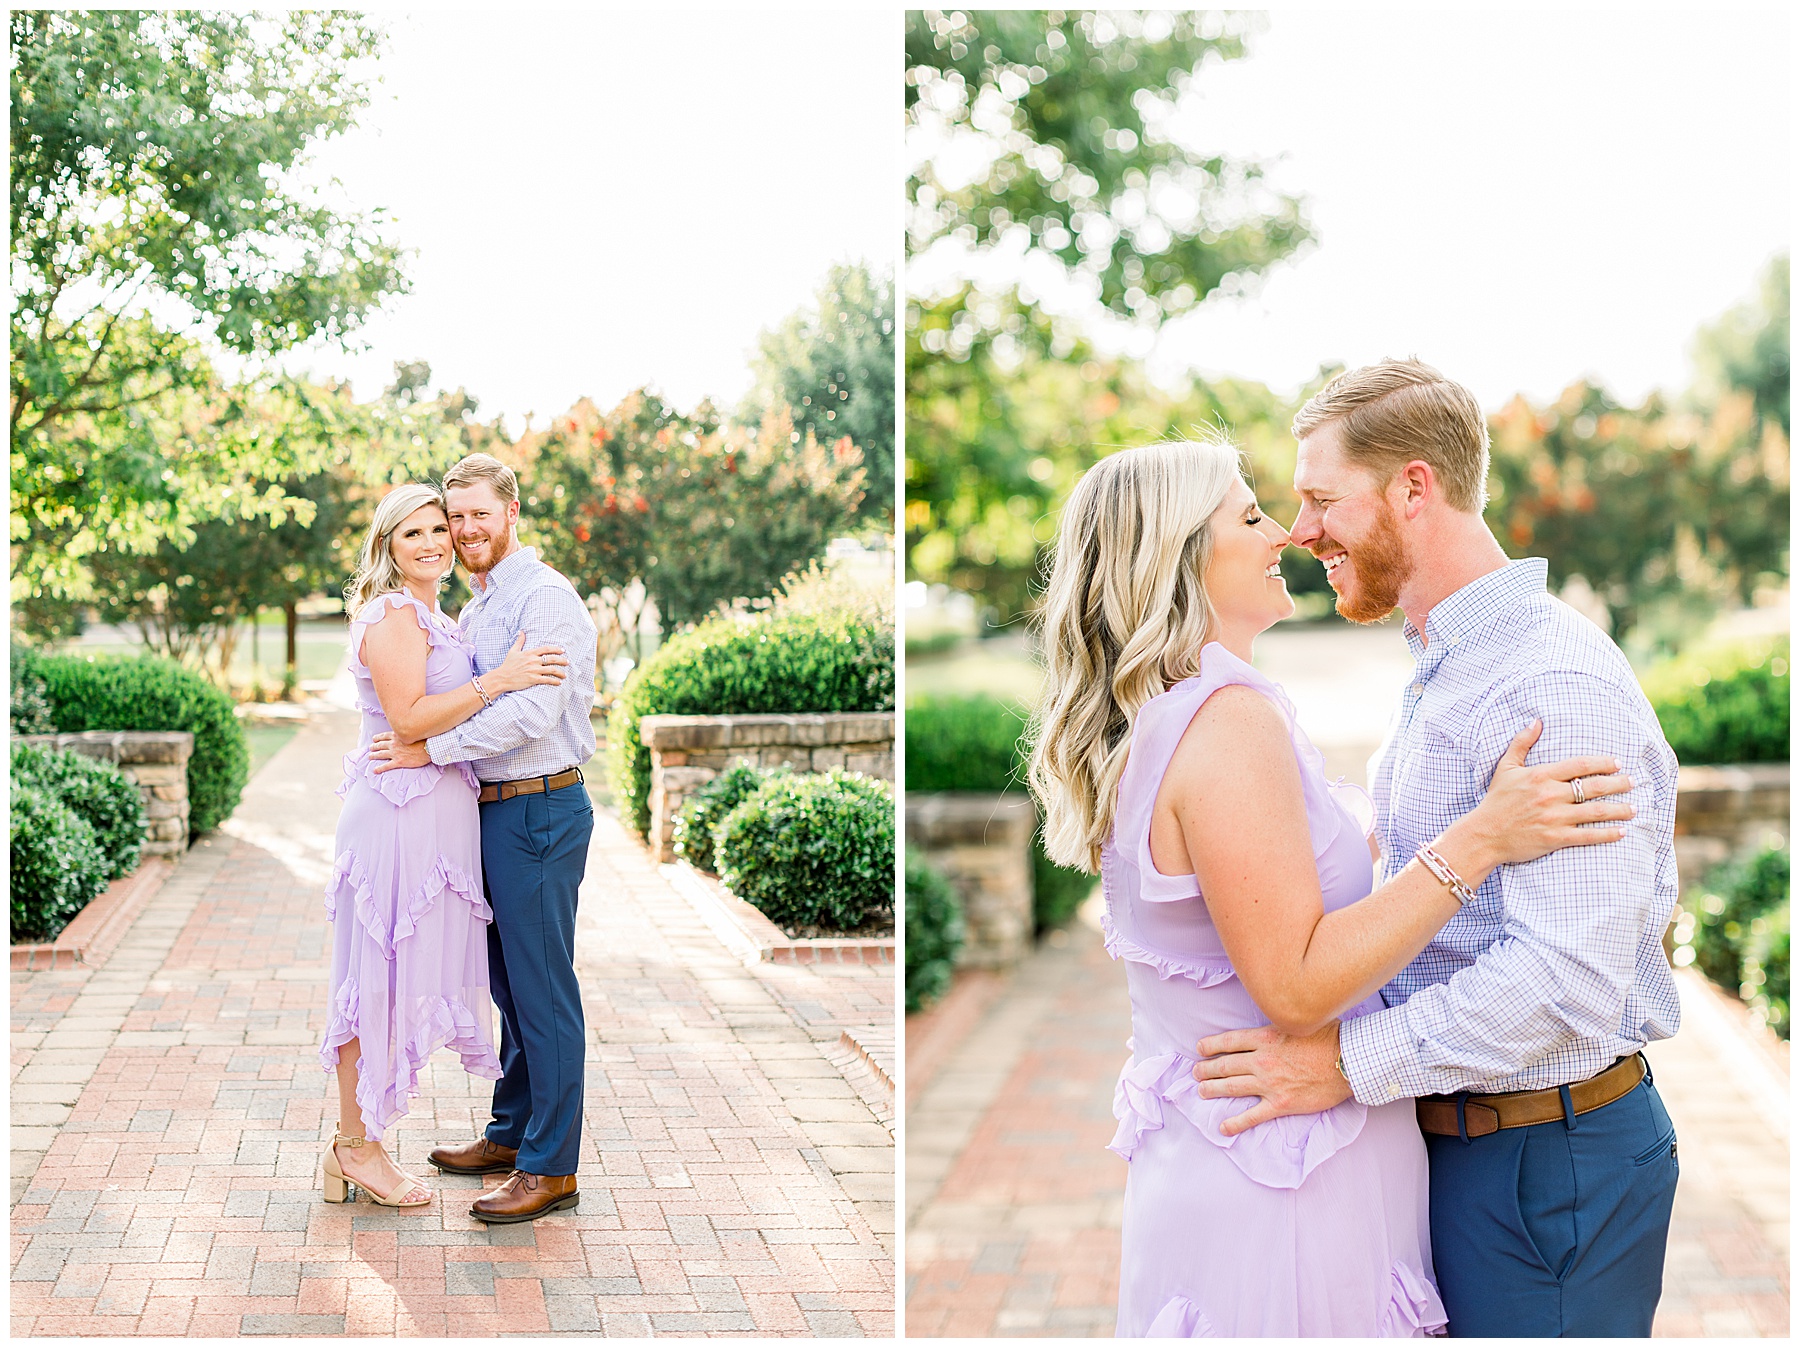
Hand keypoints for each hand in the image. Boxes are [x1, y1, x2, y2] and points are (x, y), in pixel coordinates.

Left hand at [370, 731, 431, 772]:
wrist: (429, 748)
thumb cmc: (423, 740)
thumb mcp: (411, 733)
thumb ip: (404, 734)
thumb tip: (403, 734)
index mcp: (396, 736)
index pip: (382, 736)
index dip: (377, 738)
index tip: (374, 739)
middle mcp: (393, 744)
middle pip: (379, 745)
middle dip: (373, 747)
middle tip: (370, 748)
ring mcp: (395, 753)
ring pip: (380, 754)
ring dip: (373, 756)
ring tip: (370, 757)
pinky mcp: (398, 762)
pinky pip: (386, 766)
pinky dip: (379, 768)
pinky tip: (374, 770)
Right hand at [483, 631, 567, 693]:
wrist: (501, 678)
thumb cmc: (507, 665)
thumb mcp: (513, 651)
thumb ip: (519, 641)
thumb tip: (522, 631)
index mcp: (529, 653)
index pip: (546, 649)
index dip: (556, 649)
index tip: (562, 650)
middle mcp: (533, 661)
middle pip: (552, 659)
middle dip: (562, 660)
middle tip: (567, 662)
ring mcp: (534, 670)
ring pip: (552, 670)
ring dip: (560, 672)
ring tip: (565, 675)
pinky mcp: (533, 679)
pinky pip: (547, 679)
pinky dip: (555, 681)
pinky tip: (559, 682)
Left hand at [1193, 1022, 1349, 1135]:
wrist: (1348, 1062)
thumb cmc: (1330, 1038)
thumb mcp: (1299, 1022)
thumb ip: (1280, 1023)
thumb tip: (1274, 1019)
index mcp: (1265, 1037)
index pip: (1229, 1041)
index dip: (1210, 1046)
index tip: (1200, 1049)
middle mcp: (1262, 1060)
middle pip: (1225, 1065)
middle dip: (1206, 1069)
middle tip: (1196, 1073)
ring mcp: (1270, 1083)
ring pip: (1232, 1087)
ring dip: (1213, 1089)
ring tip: (1201, 1091)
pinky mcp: (1281, 1103)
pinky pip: (1252, 1116)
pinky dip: (1235, 1123)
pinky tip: (1223, 1127)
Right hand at [1455, 720, 1634, 869]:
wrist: (1484, 835)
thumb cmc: (1496, 801)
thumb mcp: (1505, 768)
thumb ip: (1522, 743)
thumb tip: (1536, 721)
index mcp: (1540, 775)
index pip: (1580, 765)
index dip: (1602, 763)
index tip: (1617, 763)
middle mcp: (1550, 795)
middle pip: (1594, 787)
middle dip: (1618, 784)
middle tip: (1632, 783)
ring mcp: (1554, 818)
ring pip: (1596, 812)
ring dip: (1620, 810)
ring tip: (1634, 808)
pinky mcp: (1555, 838)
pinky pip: (1588, 836)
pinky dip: (1608, 834)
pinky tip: (1622, 831)